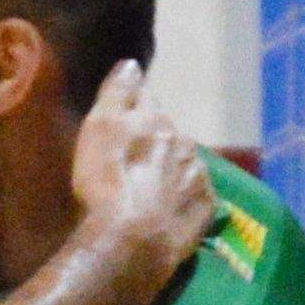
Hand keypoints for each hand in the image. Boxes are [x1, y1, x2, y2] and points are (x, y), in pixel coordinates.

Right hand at [71, 64, 214, 265]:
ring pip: (185, 162)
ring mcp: (198, 175)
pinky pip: (197, 194)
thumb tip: (133, 63)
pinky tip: (169, 211)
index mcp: (155, 119)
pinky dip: (185, 197)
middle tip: (133, 160)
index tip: (122, 117)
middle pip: (167, 132)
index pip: (144, 99)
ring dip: (171, 168)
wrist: (131, 241)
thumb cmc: (105, 181)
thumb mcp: (98, 128)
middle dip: (154, 139)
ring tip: (151, 189)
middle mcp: (184, 140)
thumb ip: (117, 92)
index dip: (132, 106)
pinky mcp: (206, 207)